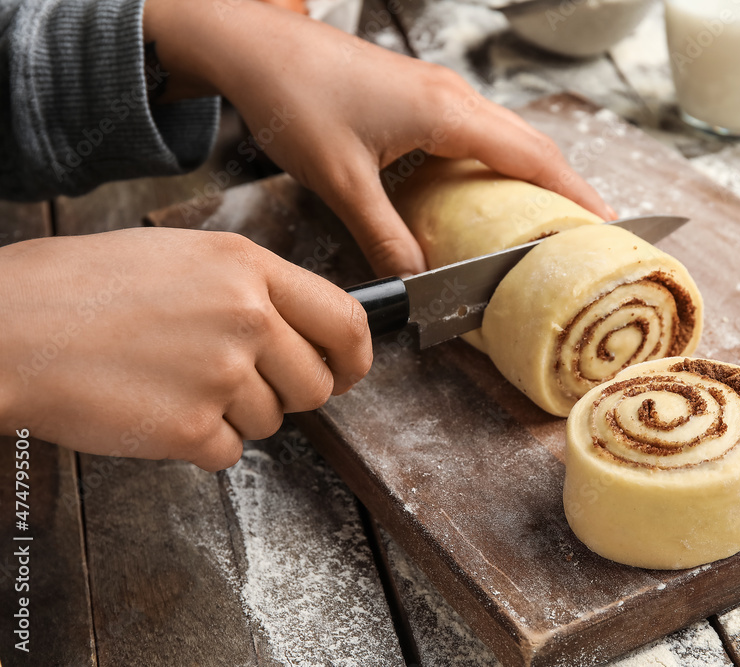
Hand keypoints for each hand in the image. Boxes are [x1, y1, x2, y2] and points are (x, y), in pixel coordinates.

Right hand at [0, 228, 370, 470]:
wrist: (9, 326)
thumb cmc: (82, 287)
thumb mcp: (183, 257)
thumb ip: (252, 288)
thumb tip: (301, 328)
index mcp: (249, 268)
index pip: (346, 321)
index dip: (356, 357)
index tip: (348, 371)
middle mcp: (247, 317)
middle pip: (315, 384)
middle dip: (289, 395)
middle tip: (242, 385)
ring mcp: (220, 374)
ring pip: (271, 422)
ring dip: (234, 416)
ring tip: (175, 383)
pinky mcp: (189, 427)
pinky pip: (227, 452)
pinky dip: (199, 443)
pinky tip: (157, 408)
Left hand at [142, 0, 614, 276]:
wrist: (256, 47)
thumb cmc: (297, 100)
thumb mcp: (341, 181)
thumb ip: (384, 234)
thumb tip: (415, 279)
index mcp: (447, 113)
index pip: (531, 156)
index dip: (573, 193)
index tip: (606, 224)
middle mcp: (453, 96)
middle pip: (529, 143)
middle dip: (565, 186)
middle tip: (588, 231)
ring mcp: (437, 91)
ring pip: (505, 135)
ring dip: (532, 174)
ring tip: (550, 216)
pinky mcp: (419, 94)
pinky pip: (476, 132)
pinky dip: (496, 163)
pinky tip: (489, 192)